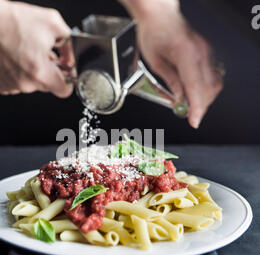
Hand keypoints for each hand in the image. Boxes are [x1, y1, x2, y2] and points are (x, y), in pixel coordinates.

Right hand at [0, 0, 73, 96]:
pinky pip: (17, 84)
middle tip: (44, 55)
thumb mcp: (52, 23)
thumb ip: (69, 44)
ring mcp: (11, 85)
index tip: (66, 74)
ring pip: (32, 85)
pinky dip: (19, 74)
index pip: (64, 91)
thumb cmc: (11, 19)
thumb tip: (71, 58)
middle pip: (48, 86)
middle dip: (50, 71)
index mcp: (40, 72)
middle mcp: (25, 83)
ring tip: (27, 53)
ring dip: (34, 72)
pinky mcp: (0, 85)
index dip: (68, 81)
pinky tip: (16, 58)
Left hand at [121, 0, 222, 127]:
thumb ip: (170, 82)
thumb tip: (179, 100)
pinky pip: (212, 76)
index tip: (194, 122)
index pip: (195, 88)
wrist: (161, 17)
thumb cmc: (153, 35)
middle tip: (189, 116)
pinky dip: (205, 89)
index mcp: (186, 54)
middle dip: (200, 107)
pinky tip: (194, 93)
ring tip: (190, 106)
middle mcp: (201, 53)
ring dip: (204, 99)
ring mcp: (207, 52)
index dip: (196, 108)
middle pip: (209, 88)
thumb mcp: (156, 63)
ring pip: (214, 84)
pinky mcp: (207, 53)